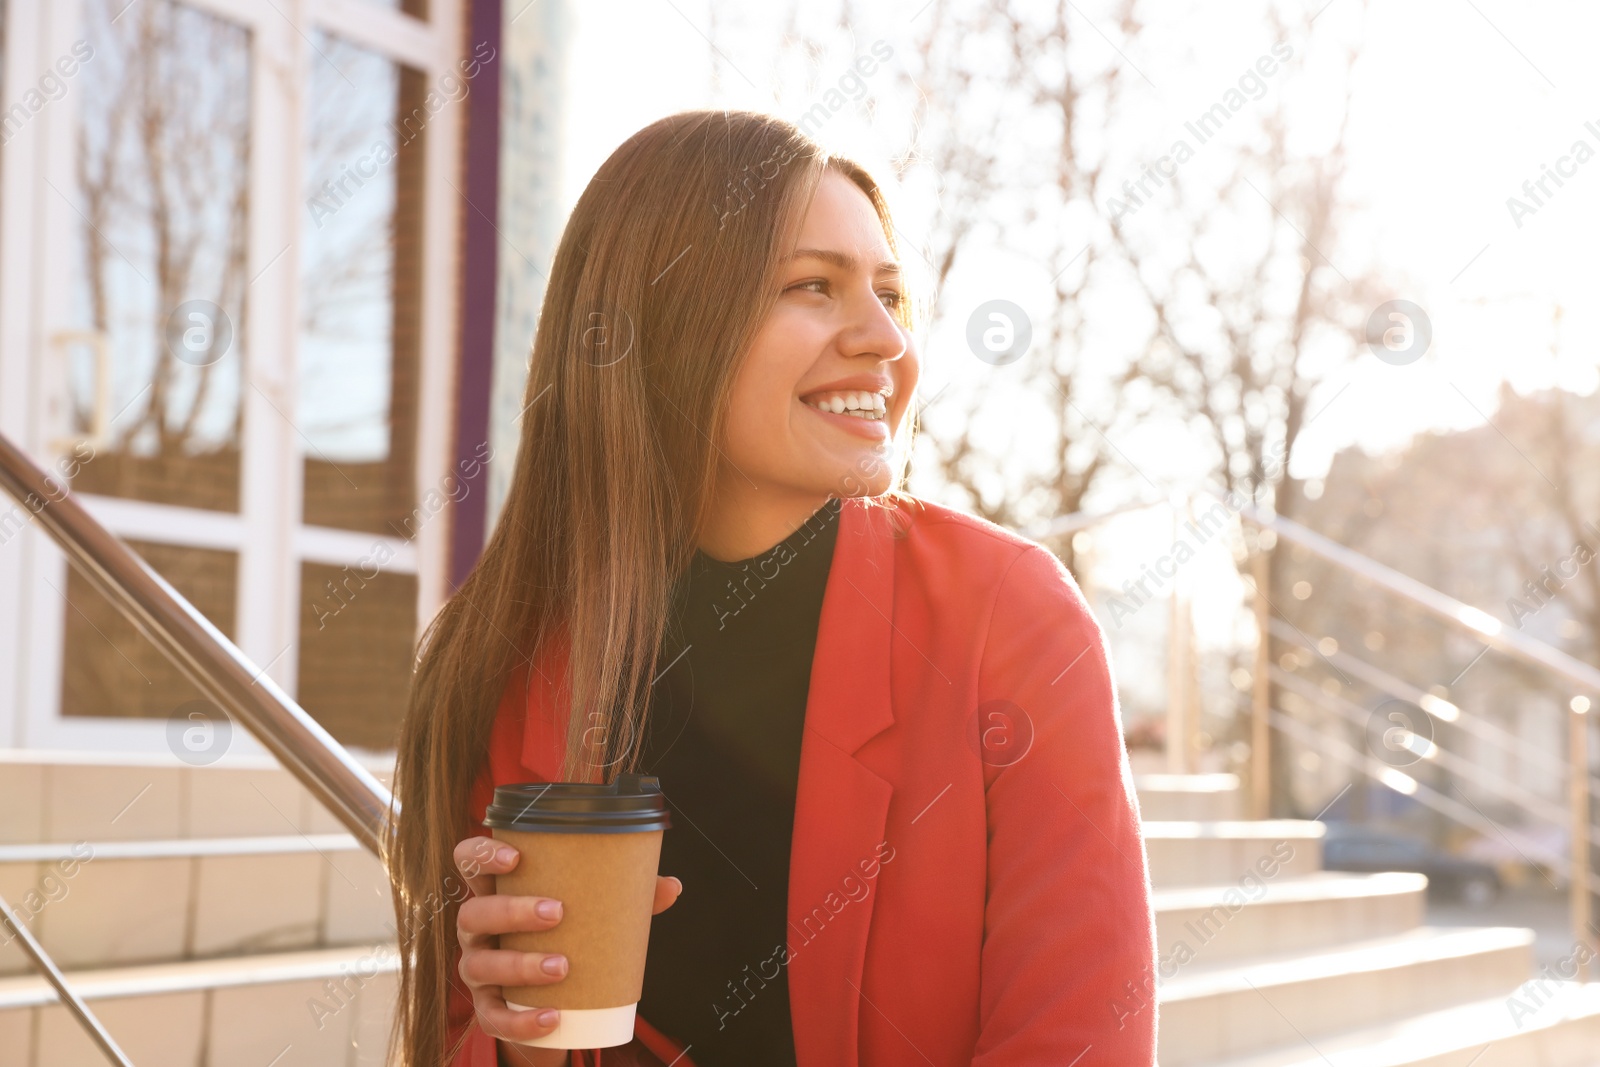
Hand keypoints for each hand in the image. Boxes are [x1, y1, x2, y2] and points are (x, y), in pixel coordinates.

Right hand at [454, 835, 683, 1065]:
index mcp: (497, 891)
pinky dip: (520, 1020)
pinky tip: (551, 1017)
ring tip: (561, 966)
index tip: (515, 857)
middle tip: (556, 912)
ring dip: (519, 964)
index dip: (482, 856)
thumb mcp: (590, 911)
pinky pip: (493, 1017)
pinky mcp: (487, 1008)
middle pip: (475, 913)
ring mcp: (478, 969)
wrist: (556, 997)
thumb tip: (672, 886)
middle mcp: (478, 928)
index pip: (469, 862)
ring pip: (481, 965)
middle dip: (512, 911)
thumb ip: (626, 895)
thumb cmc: (568, 935)